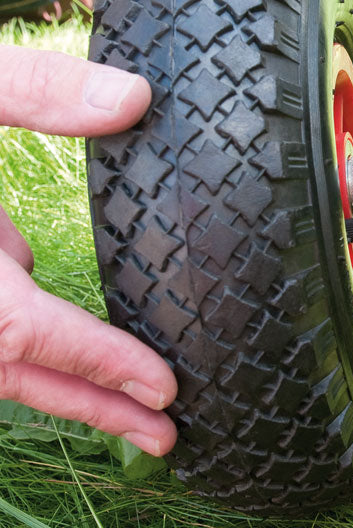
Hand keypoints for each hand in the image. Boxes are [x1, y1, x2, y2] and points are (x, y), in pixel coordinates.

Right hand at [0, 44, 176, 455]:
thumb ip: (28, 89)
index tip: (162, 391)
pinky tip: (34, 326)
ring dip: (53, 385)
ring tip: (125, 410)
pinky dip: (5, 343)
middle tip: (162, 438)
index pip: (20, 331)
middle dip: (89, 405)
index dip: (96, 364)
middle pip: (5, 369)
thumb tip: (134, 100)